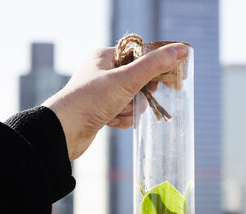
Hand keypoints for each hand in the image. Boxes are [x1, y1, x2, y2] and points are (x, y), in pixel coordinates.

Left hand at [42, 43, 187, 160]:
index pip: (142, 55)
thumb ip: (155, 65)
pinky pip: (125, 112)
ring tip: (114, 113)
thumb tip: (181, 50)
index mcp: (106, 56)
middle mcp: (103, 71)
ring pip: (134, 99)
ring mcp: (102, 92)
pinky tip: (110, 122)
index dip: (158, 69)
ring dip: (129, 110)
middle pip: (140, 80)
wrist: (64, 132)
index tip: (174, 83)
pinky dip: (122, 119)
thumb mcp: (126, 80)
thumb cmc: (90, 100)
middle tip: (133, 98)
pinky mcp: (102, 110)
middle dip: (140, 95)